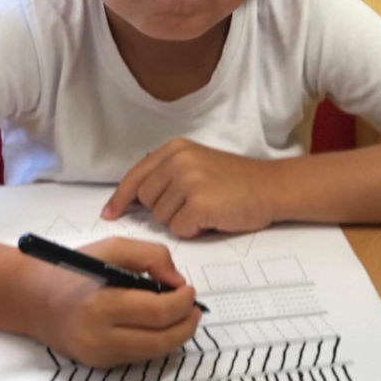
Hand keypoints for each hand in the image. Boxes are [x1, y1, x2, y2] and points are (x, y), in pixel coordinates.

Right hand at [23, 237, 201, 367]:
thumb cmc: (74, 270)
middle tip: (195, 308)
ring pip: (154, 353)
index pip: (156, 312)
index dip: (182, 302)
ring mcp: (100, 357)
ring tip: (183, 315)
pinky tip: (160, 325)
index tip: (189, 289)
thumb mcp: (110, 248)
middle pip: (161, 340)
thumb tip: (177, 280)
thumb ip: (148, 256)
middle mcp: (100, 337)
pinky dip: (157, 342)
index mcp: (101, 305)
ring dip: (176, 335)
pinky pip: (140, 357)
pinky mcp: (101, 366)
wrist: (35, 301)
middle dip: (187, 324)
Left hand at [101, 139, 275, 236]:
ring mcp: (188, 181)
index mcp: (174, 149)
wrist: (270, 187)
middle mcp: (178, 161)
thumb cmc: (235, 181)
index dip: (121, 198)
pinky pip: (179, 230)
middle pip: (147, 202)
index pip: (135, 176)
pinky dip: (194, 231)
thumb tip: (133, 199)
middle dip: (166, 210)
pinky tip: (213, 218)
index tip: (110, 214)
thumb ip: (166, 174)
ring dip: (181, 221)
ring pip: (162, 219)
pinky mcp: (199, 203)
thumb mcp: (196, 164)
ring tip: (207, 208)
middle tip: (195, 203)